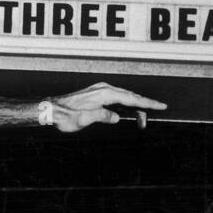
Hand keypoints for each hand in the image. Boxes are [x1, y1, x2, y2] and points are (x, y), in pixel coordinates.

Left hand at [41, 82, 165, 132]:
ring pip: (125, 97)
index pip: (132, 99)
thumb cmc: (65, 116)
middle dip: (143, 109)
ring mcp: (101, 90)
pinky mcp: (97, 94)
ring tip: (140, 121)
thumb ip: (102, 117)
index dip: (148, 104)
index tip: (161, 106)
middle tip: (146, 124)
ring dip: (134, 108)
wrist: (51, 110)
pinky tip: (128, 112)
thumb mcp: (84, 120)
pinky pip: (117, 98)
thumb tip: (117, 118)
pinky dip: (126, 105)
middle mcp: (104, 88)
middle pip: (131, 97)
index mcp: (104, 93)